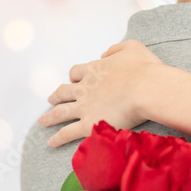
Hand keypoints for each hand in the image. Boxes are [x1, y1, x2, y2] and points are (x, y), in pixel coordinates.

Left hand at [39, 40, 163, 147]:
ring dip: (50, 117)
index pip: (76, 73)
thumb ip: (116, 49)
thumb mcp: (132, 47)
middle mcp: (84, 88)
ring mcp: (84, 107)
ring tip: (43, 121)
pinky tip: (51, 142)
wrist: (147, 89)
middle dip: (56, 96)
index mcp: (94, 70)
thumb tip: (105, 54)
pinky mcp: (88, 125)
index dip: (74, 77)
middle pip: (63, 92)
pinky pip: (67, 133)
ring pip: (60, 112)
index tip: (74, 81)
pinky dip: (58, 138)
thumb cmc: (145, 69)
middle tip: (51, 99)